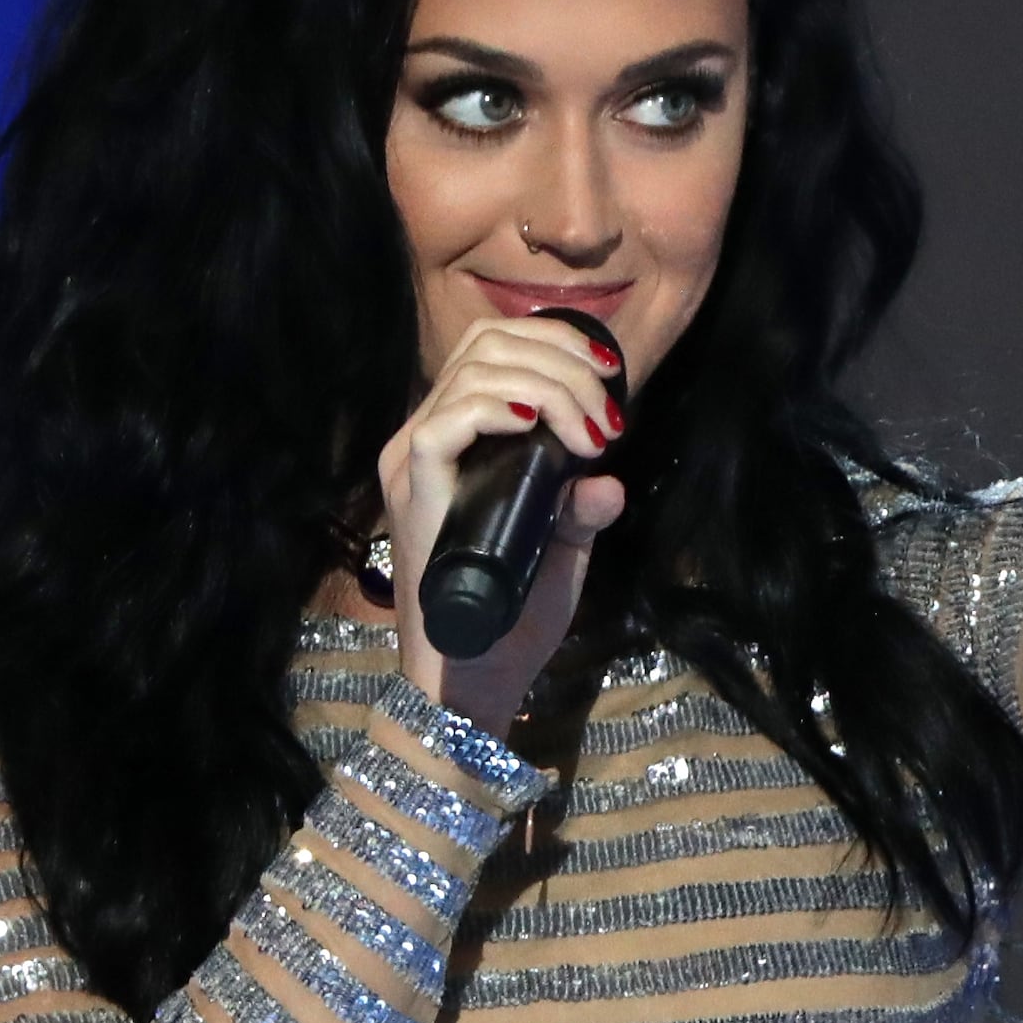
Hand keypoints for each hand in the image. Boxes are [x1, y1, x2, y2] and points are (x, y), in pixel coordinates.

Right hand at [376, 313, 628, 731]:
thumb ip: (580, 509)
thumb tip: (609, 482)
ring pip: (473, 372)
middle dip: (560, 361)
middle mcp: (425, 437)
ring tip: (589, 434)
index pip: (493, 346)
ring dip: (547, 386)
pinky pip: (443, 424)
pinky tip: (534, 423)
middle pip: (486, 344)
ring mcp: (413, 463)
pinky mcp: (413, 493)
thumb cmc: (514, 617)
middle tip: (606, 417)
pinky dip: (494, 409)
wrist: (474, 680)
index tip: (609, 374)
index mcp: (456, 436)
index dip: (554, 341)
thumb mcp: (563, 550)